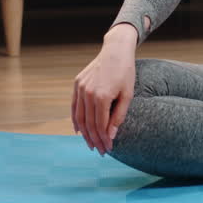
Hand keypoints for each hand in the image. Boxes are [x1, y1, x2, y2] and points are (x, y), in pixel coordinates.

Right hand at [71, 24, 137, 154]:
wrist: (115, 50)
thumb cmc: (125, 72)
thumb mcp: (128, 95)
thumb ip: (118, 116)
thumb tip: (111, 135)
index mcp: (102, 96)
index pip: (100, 125)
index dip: (104, 139)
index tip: (108, 149)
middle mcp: (88, 93)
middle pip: (89, 124)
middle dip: (95, 140)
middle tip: (100, 151)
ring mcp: (80, 88)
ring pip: (79, 117)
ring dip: (85, 133)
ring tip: (91, 144)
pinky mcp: (77, 84)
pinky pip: (74, 106)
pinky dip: (75, 120)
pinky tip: (79, 130)